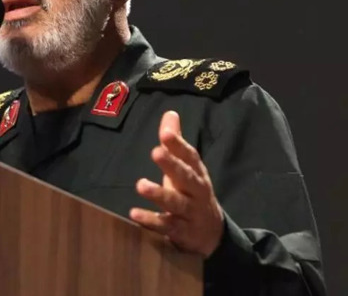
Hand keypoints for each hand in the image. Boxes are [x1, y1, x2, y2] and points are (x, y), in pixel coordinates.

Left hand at [129, 110, 223, 256]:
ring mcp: (190, 213)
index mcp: (197, 174)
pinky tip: (135, 214)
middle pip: (186, 177)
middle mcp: (196, 192)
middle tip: (156, 152)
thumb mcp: (188, 168)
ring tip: (141, 185)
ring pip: (176, 203)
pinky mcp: (181, 232)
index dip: (179, 145)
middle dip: (172, 165)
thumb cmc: (193, 194)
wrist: (213, 235)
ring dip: (159, 194)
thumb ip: (176, 143)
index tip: (166, 132)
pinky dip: (151, 221)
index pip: (190, 157)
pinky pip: (166, 226)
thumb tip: (170, 113)